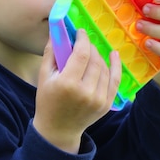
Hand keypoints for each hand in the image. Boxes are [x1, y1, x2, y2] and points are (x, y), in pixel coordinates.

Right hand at [33, 29, 120, 152]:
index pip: (82, 54)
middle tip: (83, 42)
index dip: (83, 39)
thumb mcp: (44, 76)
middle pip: (94, 60)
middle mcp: (86, 92)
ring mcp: (98, 99)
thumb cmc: (48, 100)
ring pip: (104, 68)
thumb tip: (57, 30)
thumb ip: (51, 52)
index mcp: (68, 84)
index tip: (80, 32)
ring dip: (99, 56)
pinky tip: (113, 55)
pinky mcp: (106, 104)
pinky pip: (115, 81)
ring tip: (91, 52)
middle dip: (90, 47)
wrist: (58, 129)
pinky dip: (115, 66)